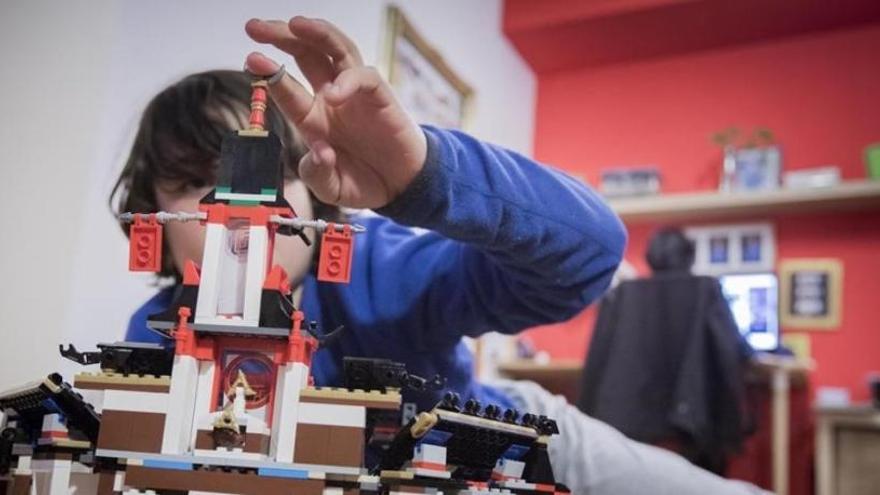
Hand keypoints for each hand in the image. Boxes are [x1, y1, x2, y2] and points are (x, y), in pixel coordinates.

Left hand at [245, 17, 426, 208]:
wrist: (400, 187)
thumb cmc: (364, 180)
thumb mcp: (331, 187)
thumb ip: (317, 174)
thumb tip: (320, 153)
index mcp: (313, 116)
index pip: (286, 86)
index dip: (268, 72)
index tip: (251, 60)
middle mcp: (331, 97)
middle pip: (306, 53)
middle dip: (281, 36)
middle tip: (255, 27)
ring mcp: (356, 93)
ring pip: (336, 49)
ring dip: (317, 34)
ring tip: (296, 24)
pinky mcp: (381, 96)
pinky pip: (365, 77)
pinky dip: (349, 81)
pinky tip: (334, 93)